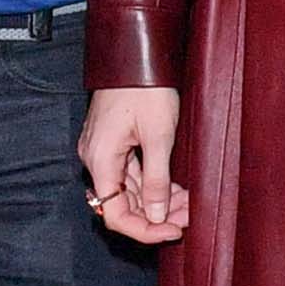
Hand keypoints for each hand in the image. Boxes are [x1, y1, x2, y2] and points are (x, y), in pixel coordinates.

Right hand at [79, 87, 189, 246]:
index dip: (144, 230)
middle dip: (156, 215)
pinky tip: (176, 188)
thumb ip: (156, 180)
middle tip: (189, 216)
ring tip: (188, 203)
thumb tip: (156, 215)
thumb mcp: (158, 136)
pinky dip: (153, 184)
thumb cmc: (146, 88)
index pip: (115, 215)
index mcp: (100, 161)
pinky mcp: (114, 143)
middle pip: (123, 204)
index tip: (173, 230)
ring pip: (129, 190)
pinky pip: (131, 174)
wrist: (137, 55)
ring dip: (158, 200)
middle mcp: (96, 159)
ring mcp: (104, 151)